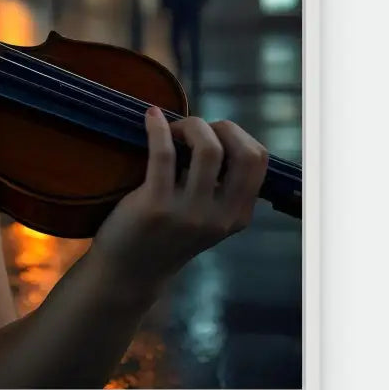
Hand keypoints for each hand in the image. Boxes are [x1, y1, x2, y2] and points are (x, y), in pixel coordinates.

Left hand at [87, 107, 268, 294]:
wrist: (129, 272)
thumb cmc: (165, 235)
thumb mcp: (206, 218)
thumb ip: (218, 187)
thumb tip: (212, 132)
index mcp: (238, 215)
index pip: (258, 160)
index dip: (237, 135)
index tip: (212, 133)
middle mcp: (220, 216)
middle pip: (243, 152)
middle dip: (221, 126)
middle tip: (193, 129)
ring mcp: (189, 213)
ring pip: (207, 148)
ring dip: (189, 125)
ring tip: (170, 128)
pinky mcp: (156, 206)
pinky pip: (164, 154)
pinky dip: (158, 128)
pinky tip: (151, 117)